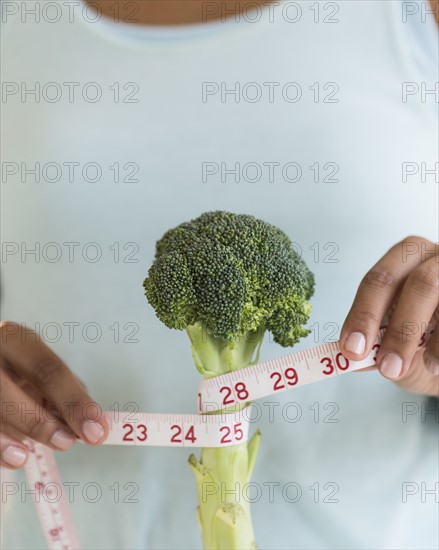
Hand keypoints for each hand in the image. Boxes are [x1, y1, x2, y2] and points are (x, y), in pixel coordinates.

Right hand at [0, 322, 107, 468]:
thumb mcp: (34, 366)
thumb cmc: (12, 367)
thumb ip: (58, 389)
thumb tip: (87, 421)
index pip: (49, 371)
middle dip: (41, 423)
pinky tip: (12, 456)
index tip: (96, 430)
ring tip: (26, 456)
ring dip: (12, 437)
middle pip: (12, 392)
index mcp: (15, 340)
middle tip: (67, 442)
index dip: (74, 403)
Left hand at [339, 236, 438, 395]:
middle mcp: (437, 257)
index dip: (364, 314)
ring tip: (426, 367)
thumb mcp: (393, 340)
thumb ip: (374, 344)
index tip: (352, 350)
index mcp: (405, 258)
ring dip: (434, 341)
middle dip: (402, 330)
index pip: (380, 280)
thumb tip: (352, 357)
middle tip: (388, 368)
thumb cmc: (422, 338)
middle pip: (421, 283)